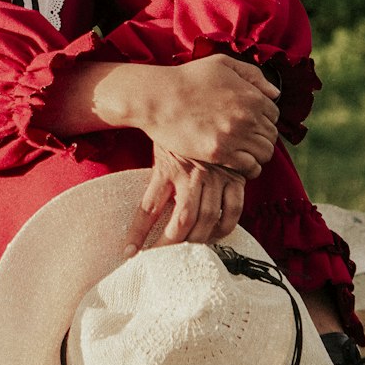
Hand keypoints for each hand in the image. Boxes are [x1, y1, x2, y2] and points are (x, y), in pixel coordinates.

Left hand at [123, 145, 246, 256]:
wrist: (206, 105)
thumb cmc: (177, 134)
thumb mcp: (159, 150)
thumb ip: (153, 178)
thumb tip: (140, 208)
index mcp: (167, 168)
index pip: (148, 209)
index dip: (138, 234)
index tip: (129, 253)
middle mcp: (191, 175)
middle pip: (181, 221)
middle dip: (169, 246)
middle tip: (159, 260)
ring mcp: (216, 177)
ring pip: (207, 219)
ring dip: (196, 241)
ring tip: (185, 253)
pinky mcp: (235, 178)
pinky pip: (233, 211)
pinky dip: (225, 228)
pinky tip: (214, 235)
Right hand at [142, 54, 278, 177]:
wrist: (158, 97)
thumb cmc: (188, 78)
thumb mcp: (222, 63)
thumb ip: (252, 74)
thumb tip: (275, 93)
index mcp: (252, 96)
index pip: (275, 115)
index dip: (264, 120)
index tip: (251, 124)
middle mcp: (248, 117)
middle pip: (271, 136)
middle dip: (262, 138)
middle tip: (247, 141)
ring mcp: (235, 136)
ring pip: (265, 154)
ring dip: (258, 155)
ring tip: (245, 153)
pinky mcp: (219, 153)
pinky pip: (250, 167)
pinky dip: (250, 168)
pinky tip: (240, 164)